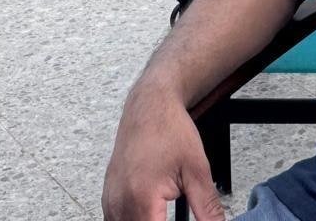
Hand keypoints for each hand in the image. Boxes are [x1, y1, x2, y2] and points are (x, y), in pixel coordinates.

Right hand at [102, 80, 223, 220]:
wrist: (149, 106)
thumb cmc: (170, 130)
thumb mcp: (197, 170)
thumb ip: (207, 206)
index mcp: (142, 199)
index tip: (182, 219)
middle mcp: (120, 203)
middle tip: (173, 213)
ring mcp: (110, 201)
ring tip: (165, 213)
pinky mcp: (107, 197)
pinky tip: (152, 215)